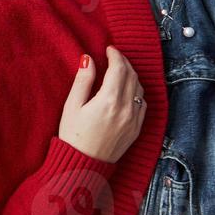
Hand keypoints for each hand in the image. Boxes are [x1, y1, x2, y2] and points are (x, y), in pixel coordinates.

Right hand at [58, 47, 146, 162]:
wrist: (84, 165)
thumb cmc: (73, 136)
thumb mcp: (72, 106)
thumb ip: (83, 81)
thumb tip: (88, 59)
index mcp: (109, 100)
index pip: (119, 68)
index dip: (115, 55)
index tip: (108, 49)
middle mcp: (126, 108)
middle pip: (132, 75)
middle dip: (124, 62)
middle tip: (114, 56)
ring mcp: (134, 119)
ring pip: (139, 88)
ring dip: (131, 75)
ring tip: (119, 71)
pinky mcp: (137, 128)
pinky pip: (143, 103)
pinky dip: (136, 91)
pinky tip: (127, 90)